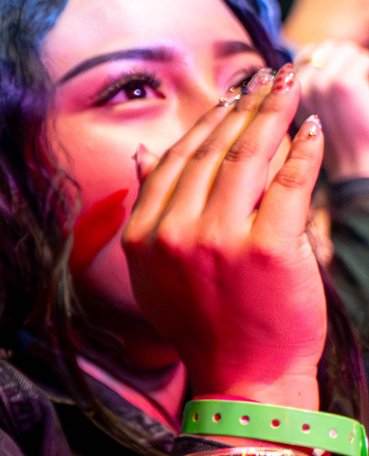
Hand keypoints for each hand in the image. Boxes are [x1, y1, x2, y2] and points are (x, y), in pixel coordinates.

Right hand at [123, 65, 326, 408]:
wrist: (245, 377)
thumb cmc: (208, 324)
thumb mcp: (158, 270)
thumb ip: (149, 209)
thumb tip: (144, 153)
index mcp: (144, 236)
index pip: (175, 161)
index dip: (205, 123)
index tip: (230, 98)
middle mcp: (174, 234)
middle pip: (211, 152)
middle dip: (242, 107)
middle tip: (267, 77)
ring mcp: (219, 240)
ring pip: (247, 157)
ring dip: (272, 113)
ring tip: (288, 85)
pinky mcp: (267, 247)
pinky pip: (288, 182)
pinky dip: (303, 150)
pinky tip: (311, 128)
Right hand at [294, 40, 368, 184]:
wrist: (360, 168)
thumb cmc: (345, 142)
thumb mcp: (316, 112)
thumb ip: (308, 85)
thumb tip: (308, 56)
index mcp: (282, 97)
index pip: (305, 55)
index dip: (329, 62)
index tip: (343, 84)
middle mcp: (295, 90)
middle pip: (324, 49)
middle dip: (345, 60)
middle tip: (357, 88)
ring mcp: (317, 87)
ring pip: (342, 50)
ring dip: (360, 63)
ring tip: (364, 90)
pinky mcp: (341, 85)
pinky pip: (360, 59)